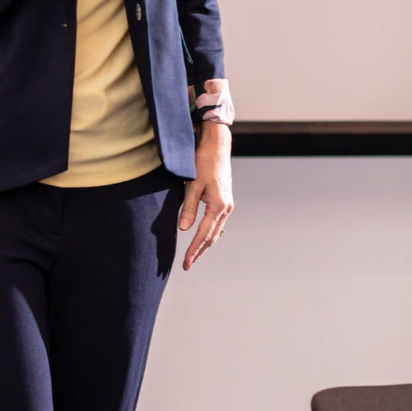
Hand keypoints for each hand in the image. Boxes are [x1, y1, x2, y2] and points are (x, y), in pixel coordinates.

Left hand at [178, 124, 233, 268]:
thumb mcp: (192, 185)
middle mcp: (226, 208)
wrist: (216, 146)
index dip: (194, 249)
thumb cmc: (202, 162)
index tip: (186, 262)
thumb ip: (188, 208)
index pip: (204, 234)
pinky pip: (217, 222)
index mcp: (219, 206)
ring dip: (205, 244)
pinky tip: (205, 237)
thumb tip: (184, 229)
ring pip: (215, 230)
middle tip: (188, 264)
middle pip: (212, 237)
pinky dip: (210, 232)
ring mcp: (227, 204)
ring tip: (193, 255)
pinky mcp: (224, 200)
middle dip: (199, 251)